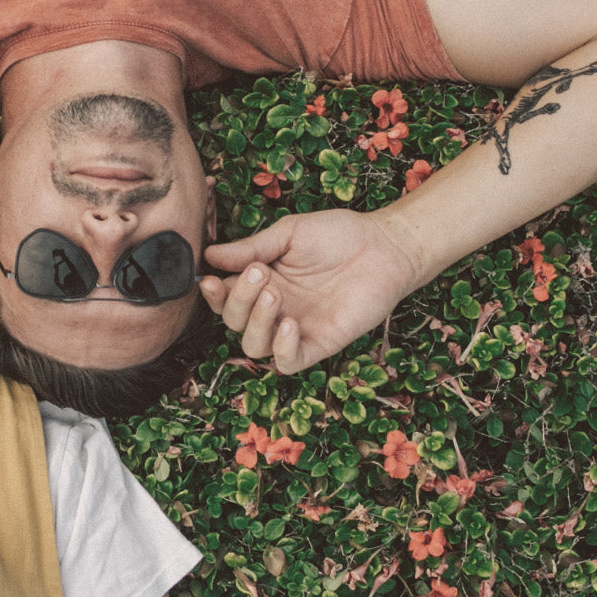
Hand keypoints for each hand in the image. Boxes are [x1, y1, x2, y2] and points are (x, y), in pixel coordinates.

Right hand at [199, 209, 424, 373]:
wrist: (386, 247)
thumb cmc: (339, 235)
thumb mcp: (289, 233)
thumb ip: (251, 247)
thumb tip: (210, 256)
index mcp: (262, 282)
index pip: (225, 297)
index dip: (214, 294)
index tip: (210, 279)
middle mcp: (274, 309)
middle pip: (235, 322)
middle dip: (238, 300)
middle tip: (260, 273)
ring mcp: (295, 328)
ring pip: (254, 346)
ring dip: (256, 324)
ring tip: (276, 295)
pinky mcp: (319, 344)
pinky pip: (289, 362)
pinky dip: (282, 349)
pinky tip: (290, 324)